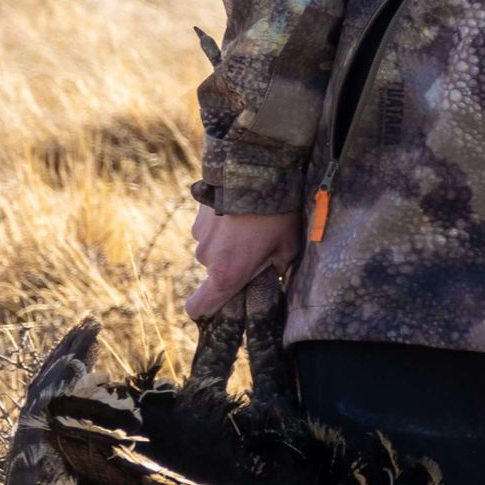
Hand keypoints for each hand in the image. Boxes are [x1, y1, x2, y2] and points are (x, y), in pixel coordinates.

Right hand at [186, 204, 300, 316]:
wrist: (254, 171)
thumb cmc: (275, 215)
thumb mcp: (287, 248)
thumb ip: (275, 269)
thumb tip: (270, 274)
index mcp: (226, 275)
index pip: (199, 308)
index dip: (204, 312)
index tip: (216, 309)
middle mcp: (206, 259)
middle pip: (215, 274)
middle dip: (233, 265)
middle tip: (256, 248)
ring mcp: (199, 235)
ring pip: (214, 249)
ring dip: (228, 243)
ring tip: (251, 224)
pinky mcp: (198, 215)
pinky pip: (210, 229)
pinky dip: (223, 225)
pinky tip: (240, 210)